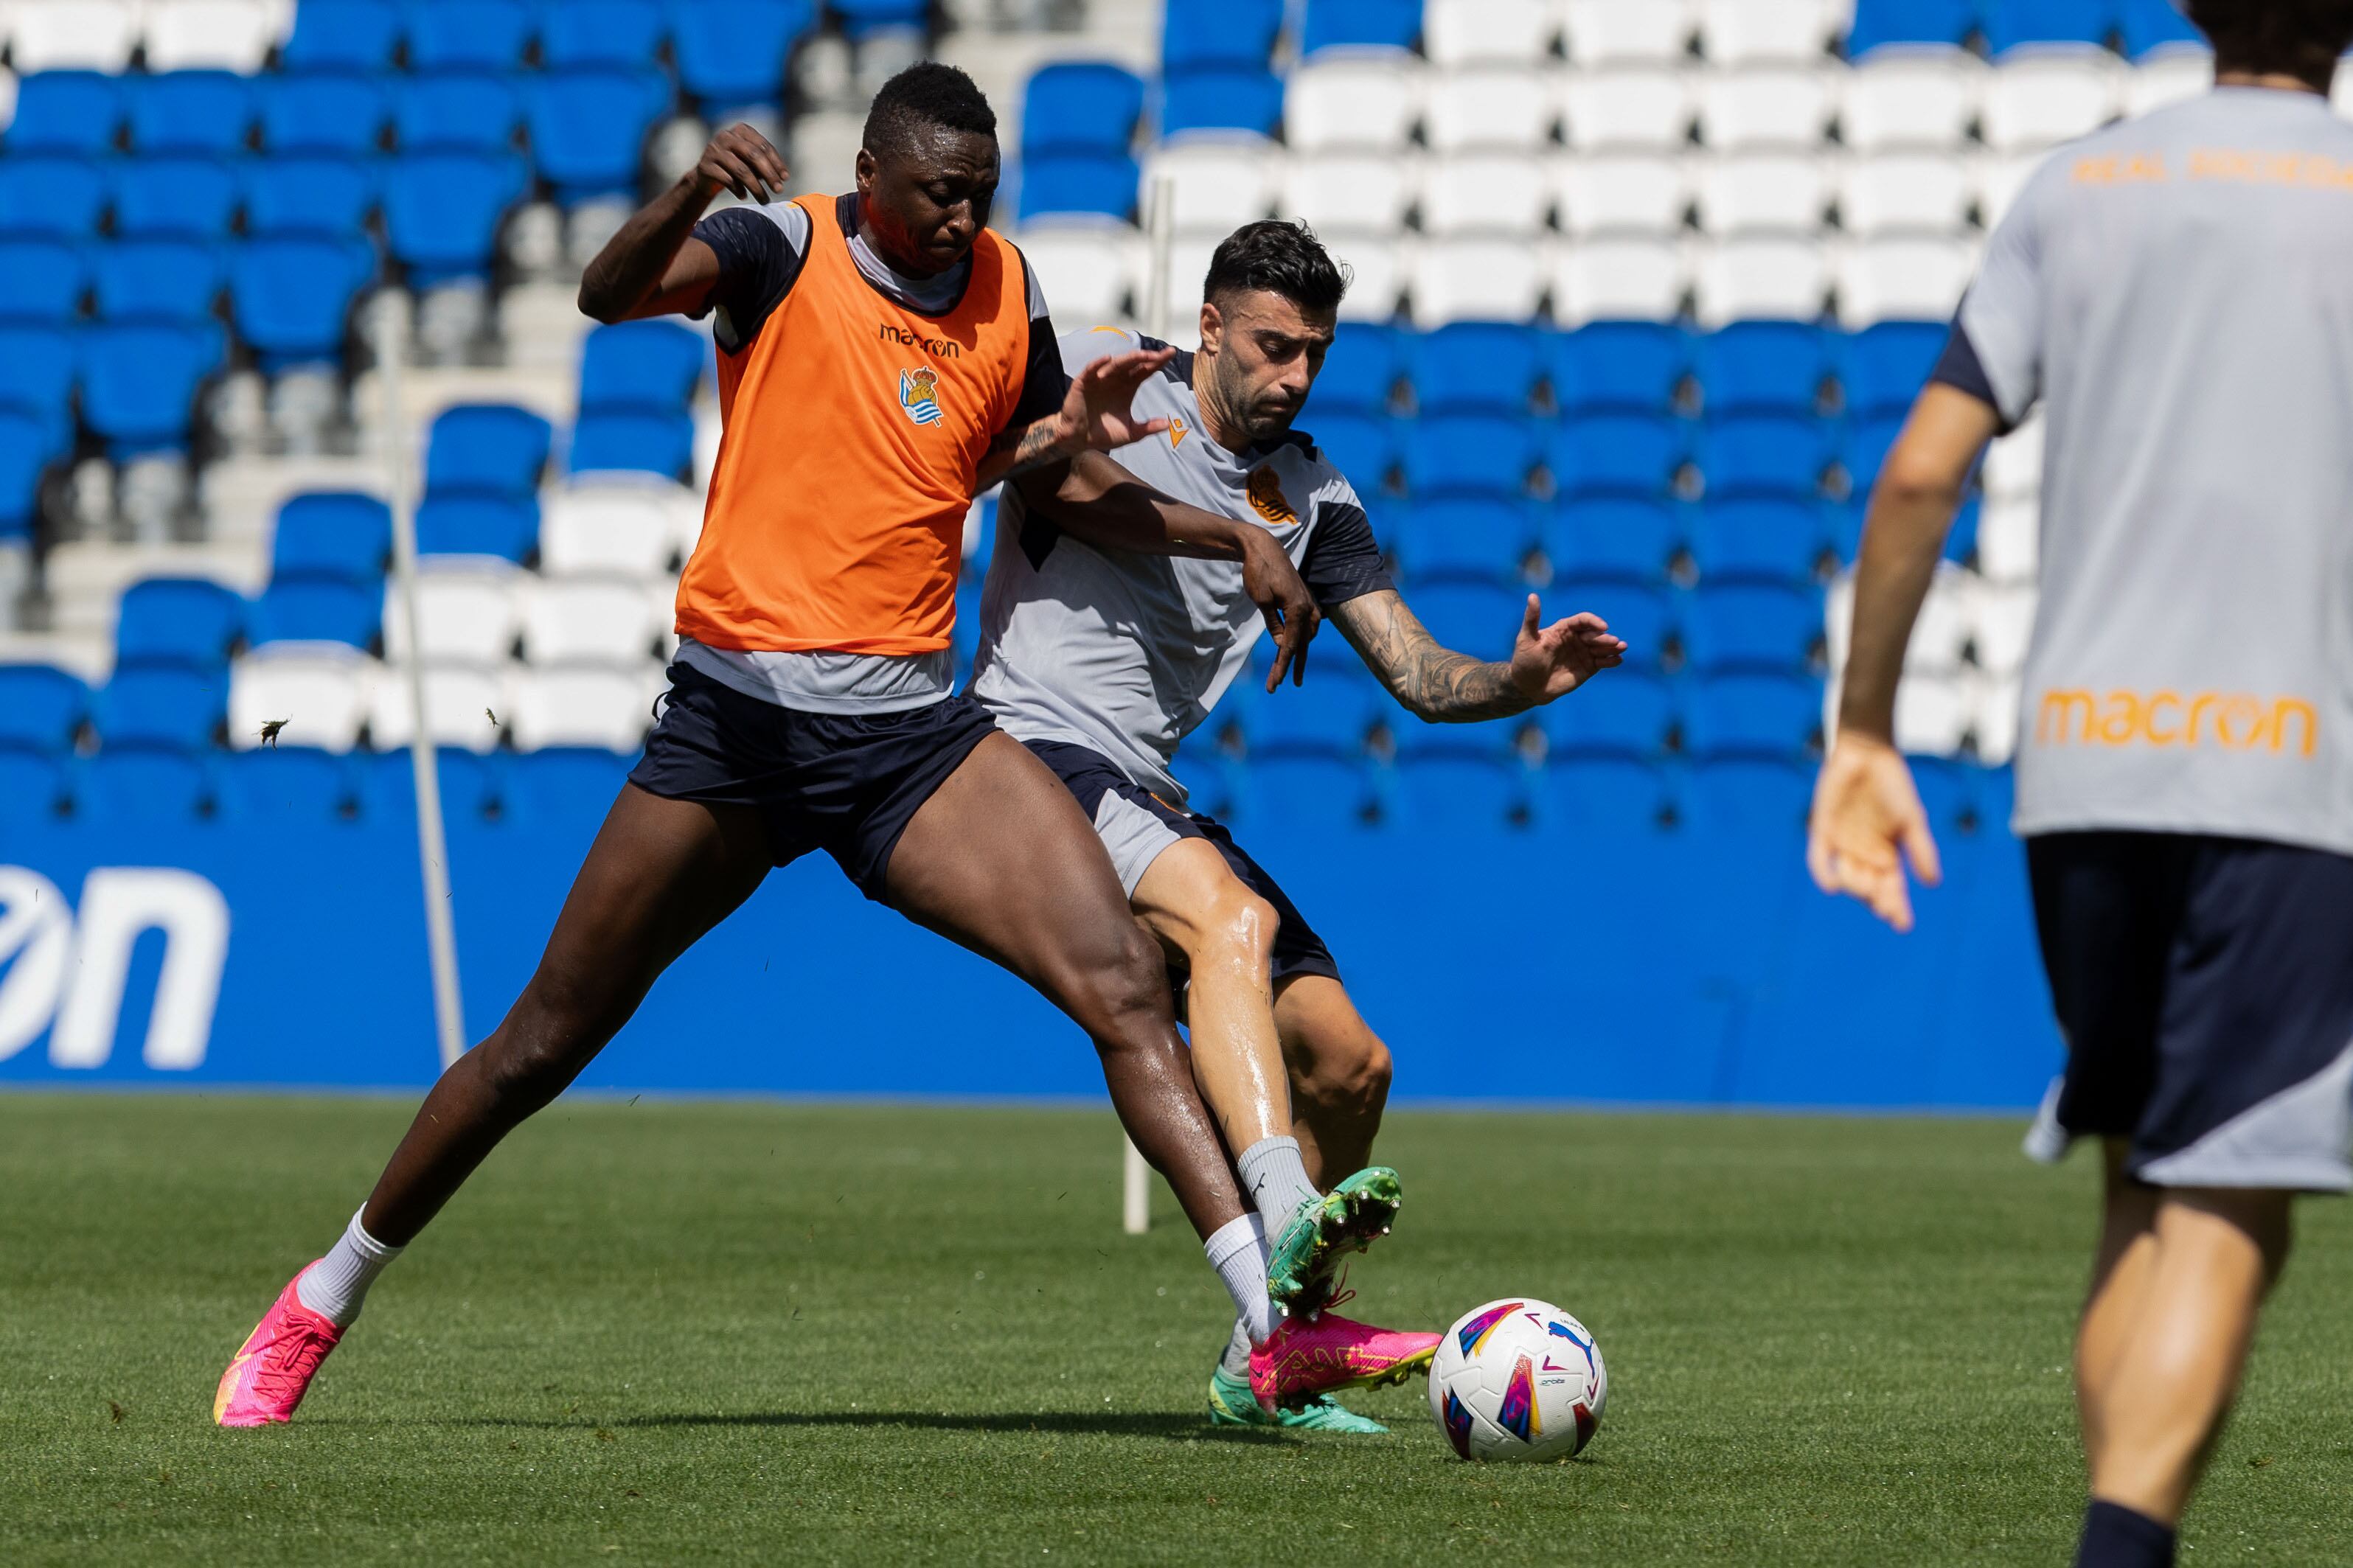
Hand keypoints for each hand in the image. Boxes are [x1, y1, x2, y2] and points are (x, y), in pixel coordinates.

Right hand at [692, 124, 789, 203]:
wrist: (706, 177)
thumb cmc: (735, 167)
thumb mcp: (751, 162)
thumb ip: (765, 164)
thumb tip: (782, 177)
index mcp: (741, 131)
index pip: (763, 145)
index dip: (776, 162)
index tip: (785, 178)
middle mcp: (726, 137)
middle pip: (753, 155)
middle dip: (769, 174)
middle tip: (779, 190)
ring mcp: (714, 150)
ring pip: (741, 170)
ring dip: (756, 188)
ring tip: (765, 201)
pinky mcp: (705, 166)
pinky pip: (727, 180)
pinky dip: (738, 190)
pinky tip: (744, 197)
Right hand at [1054, 350, 1175, 455]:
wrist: (1079, 440)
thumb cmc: (1104, 434)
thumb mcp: (1130, 433)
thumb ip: (1148, 428)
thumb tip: (1168, 425)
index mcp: (1128, 387)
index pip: (1145, 370)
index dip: (1158, 362)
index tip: (1172, 353)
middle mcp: (1115, 379)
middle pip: (1133, 363)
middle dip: (1146, 357)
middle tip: (1159, 355)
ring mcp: (1099, 379)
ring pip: (1116, 364)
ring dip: (1128, 359)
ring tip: (1141, 355)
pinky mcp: (1084, 383)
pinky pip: (1091, 370)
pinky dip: (1098, 363)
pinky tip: (1107, 359)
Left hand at [1238, 525, 1318, 690]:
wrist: (1263, 547)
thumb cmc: (1258, 572)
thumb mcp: (1261, 601)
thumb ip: (1274, 624)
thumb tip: (1282, 644)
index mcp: (1298, 609)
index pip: (1290, 645)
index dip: (1282, 666)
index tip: (1274, 684)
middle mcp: (1308, 607)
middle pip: (1301, 644)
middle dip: (1290, 666)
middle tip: (1278, 685)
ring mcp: (1308, 603)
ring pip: (1306, 635)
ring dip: (1298, 653)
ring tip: (1290, 671)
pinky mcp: (1303, 599)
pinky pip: (1306, 625)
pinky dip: (1300, 638)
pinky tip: (1295, 645)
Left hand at [1506, 596, 1625, 703]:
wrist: (1527, 686)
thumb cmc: (1524, 660)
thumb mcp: (1526, 638)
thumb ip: (1532, 618)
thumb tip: (1532, 595)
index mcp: (1564, 628)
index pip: (1582, 621)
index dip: (1593, 622)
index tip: (1602, 627)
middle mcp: (1576, 639)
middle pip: (1595, 635)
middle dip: (1605, 638)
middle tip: (1614, 642)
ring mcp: (1583, 653)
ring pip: (1602, 648)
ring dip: (1613, 647)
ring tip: (1622, 648)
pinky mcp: (1588, 667)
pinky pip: (1603, 662)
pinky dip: (1611, 661)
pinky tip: (1618, 660)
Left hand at [1806, 732, 1942, 932]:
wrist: (1867, 755)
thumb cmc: (1893, 786)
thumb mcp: (1911, 819)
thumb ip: (1920, 848)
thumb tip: (1933, 883)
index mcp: (1888, 855)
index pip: (1893, 889)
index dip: (1896, 907)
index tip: (1902, 925)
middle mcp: (1864, 855)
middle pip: (1870, 888)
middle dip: (1878, 901)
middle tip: (1885, 908)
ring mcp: (1842, 845)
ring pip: (1847, 877)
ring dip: (1857, 887)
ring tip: (1870, 890)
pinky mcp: (1822, 831)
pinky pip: (1820, 859)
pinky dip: (1824, 873)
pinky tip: (1833, 886)